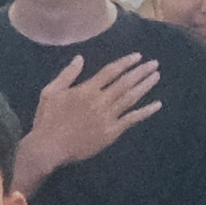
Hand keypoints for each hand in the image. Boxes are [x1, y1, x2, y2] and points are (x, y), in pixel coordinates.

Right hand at [14, 46, 162, 184]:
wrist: (48, 148)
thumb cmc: (48, 120)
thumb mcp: (50, 92)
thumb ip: (67, 74)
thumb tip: (80, 58)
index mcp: (86, 89)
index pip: (111, 71)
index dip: (126, 63)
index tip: (138, 56)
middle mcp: (100, 101)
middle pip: (125, 82)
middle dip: (141, 71)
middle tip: (154, 63)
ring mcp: (108, 117)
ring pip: (131, 98)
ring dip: (145, 86)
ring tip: (156, 76)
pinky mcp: (112, 132)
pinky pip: (132, 119)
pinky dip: (146, 111)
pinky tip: (157, 104)